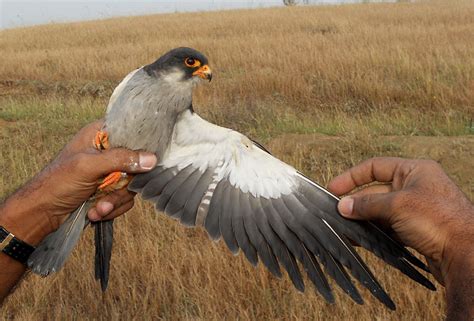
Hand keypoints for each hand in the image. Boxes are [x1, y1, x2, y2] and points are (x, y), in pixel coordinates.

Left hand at [0, 121, 156, 244]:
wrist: (41, 212)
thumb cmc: (57, 182)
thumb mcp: (89, 166)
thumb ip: (120, 159)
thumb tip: (152, 159)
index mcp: (100, 134)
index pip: (131, 132)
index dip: (140, 146)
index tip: (142, 162)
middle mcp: (107, 151)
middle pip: (136, 163)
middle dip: (123, 186)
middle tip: (107, 197)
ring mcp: (109, 171)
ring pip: (131, 185)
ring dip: (115, 201)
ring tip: (98, 208)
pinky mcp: (109, 189)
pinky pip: (125, 198)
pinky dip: (113, 208)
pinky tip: (96, 212)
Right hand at [327, 157, 473, 284]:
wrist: (466, 254)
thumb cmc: (437, 220)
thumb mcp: (396, 205)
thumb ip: (367, 204)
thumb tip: (342, 206)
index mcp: (414, 170)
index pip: (374, 166)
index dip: (351, 177)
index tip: (333, 189)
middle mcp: (415, 186)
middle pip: (375, 190)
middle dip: (356, 202)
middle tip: (335, 213)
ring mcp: (416, 208)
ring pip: (381, 211)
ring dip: (362, 219)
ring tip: (343, 228)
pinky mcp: (416, 229)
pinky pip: (388, 226)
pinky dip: (374, 231)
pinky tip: (359, 239)